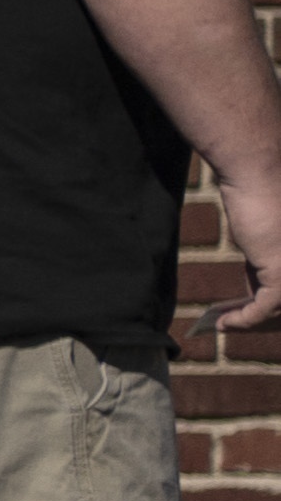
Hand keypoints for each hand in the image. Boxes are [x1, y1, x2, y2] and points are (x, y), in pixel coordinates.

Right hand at [210, 169, 280, 340]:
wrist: (258, 174)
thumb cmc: (263, 197)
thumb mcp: (269, 238)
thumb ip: (269, 263)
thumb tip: (255, 290)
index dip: (277, 309)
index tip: (253, 315)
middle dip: (267, 320)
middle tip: (241, 325)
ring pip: (280, 310)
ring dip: (252, 323)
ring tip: (227, 325)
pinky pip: (264, 308)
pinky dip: (243, 319)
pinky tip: (224, 322)